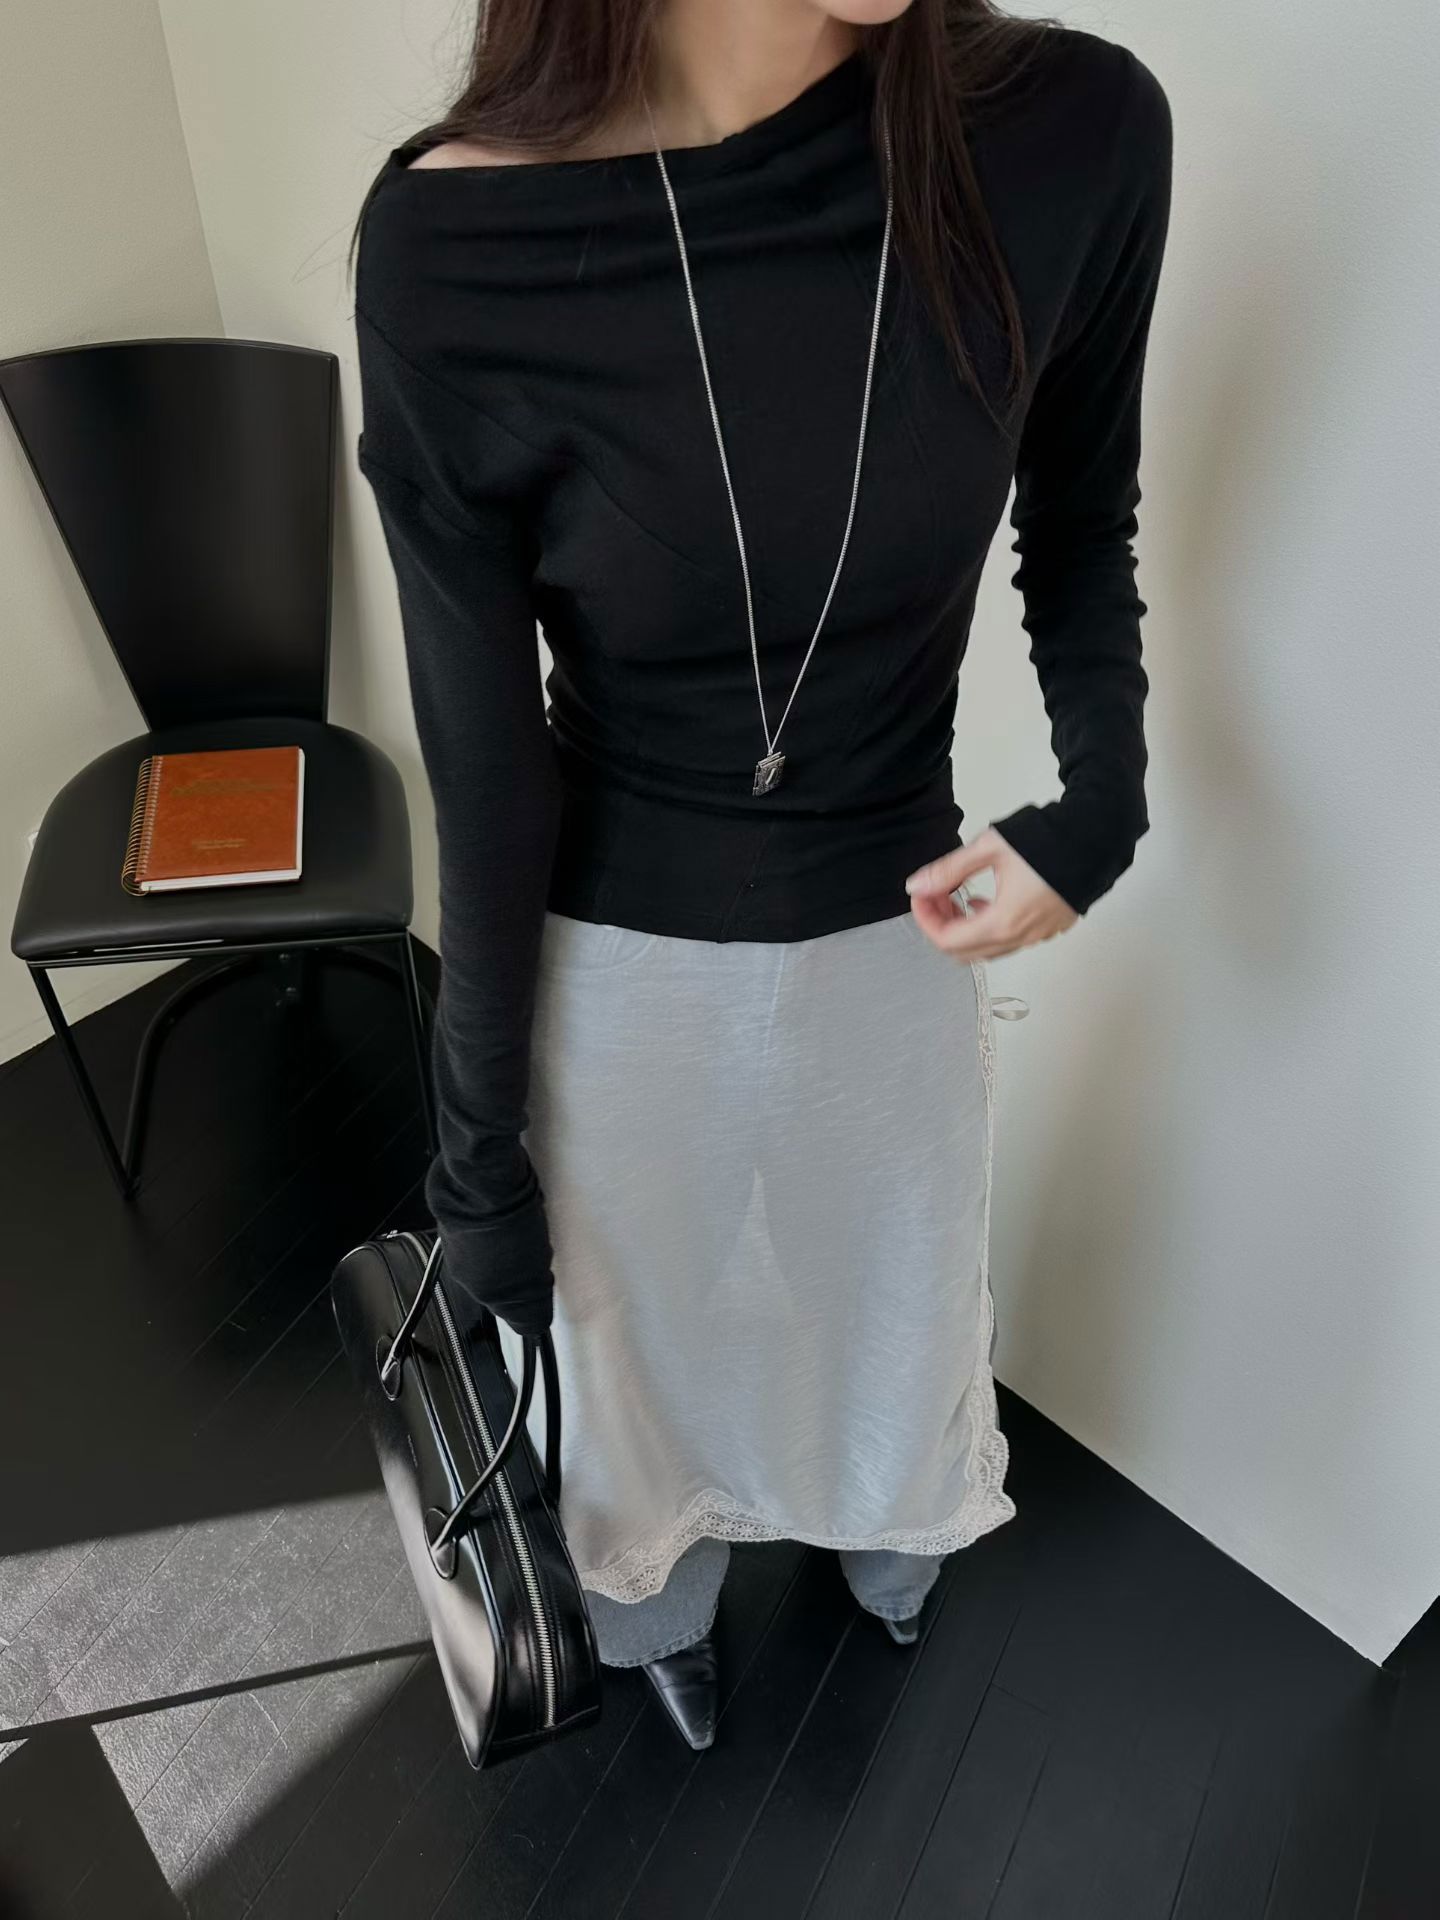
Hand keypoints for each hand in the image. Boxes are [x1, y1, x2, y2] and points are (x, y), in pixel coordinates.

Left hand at [903, 827, 1078, 960]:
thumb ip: (949, 870)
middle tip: (935, 896)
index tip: (921, 895)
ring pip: (988, 950)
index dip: (925, 919)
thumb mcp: (989, 848)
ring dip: (965, 930)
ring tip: (958, 896)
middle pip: (965, 953)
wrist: (1097, 836)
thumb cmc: (1049, 840)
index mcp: (1004, 922)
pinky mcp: (1051, 928)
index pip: (947, 941)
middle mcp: (1022, 936)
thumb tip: (917, 885)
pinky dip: (990, 929)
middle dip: (942, 926)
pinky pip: (1011, 942)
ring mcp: (1039, 935)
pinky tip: (987, 902)